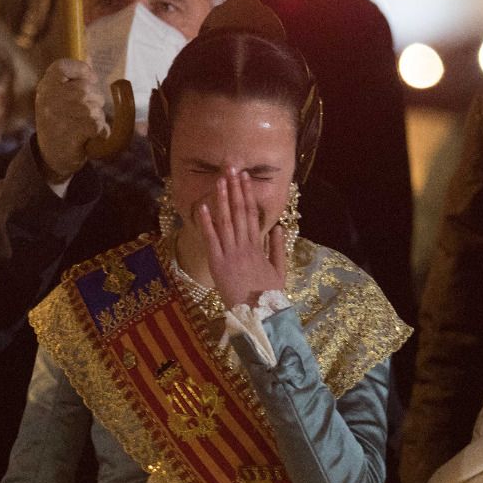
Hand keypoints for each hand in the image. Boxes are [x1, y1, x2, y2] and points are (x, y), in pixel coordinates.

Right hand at [34, 59, 107, 180]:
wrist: (50, 156)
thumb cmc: (60, 122)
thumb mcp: (59, 97)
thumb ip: (73, 79)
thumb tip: (89, 56)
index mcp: (45, 86)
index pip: (63, 66)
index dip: (82, 71)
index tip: (90, 80)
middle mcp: (48, 99)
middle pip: (86, 89)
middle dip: (95, 100)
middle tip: (86, 112)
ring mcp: (58, 116)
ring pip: (93, 108)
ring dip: (97, 117)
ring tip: (84, 126)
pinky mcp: (71, 133)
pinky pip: (97, 125)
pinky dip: (99, 131)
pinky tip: (88, 136)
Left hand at [198, 169, 286, 309]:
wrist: (259, 315)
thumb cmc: (268, 296)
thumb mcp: (279, 270)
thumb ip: (277, 248)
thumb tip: (276, 226)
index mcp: (258, 246)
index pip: (252, 213)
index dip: (247, 194)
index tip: (244, 177)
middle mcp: (244, 245)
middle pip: (239, 212)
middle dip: (234, 189)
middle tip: (230, 167)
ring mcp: (231, 254)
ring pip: (226, 221)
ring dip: (221, 199)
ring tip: (219, 180)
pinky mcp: (218, 264)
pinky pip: (211, 240)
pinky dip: (206, 223)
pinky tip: (203, 206)